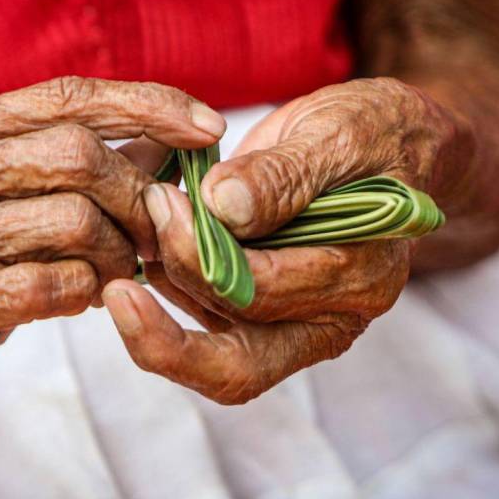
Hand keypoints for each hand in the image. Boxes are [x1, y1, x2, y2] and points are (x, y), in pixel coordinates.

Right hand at [0, 76, 225, 470]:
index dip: (146, 104)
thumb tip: (167, 142)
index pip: (64, 96)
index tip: (208, 125)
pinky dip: (92, 291)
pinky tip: (88, 299)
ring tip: (122, 273)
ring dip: (122, 253)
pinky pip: (59, 283)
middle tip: (156, 234)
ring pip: (76, 220)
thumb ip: (72, 169)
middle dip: (139, 197)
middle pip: (77, 154)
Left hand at [103, 78, 459, 403]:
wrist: (379, 145)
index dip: (200, 255)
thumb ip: (286, 174)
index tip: (162, 201)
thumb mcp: (338, 135)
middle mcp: (329, 317)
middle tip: (120, 279)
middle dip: (165, 332)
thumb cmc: (370, 134)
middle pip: (237, 364)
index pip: (264, 294)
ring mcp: (293, 321)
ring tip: (131, 248)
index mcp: (360, 279)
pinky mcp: (262, 309)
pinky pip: (206, 326)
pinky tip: (148, 250)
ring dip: (160, 312)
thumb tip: (223, 207)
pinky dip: (168, 297)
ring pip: (213, 356)